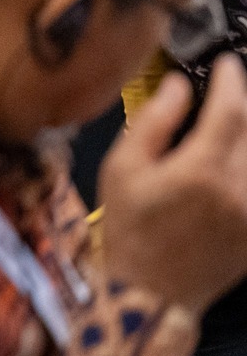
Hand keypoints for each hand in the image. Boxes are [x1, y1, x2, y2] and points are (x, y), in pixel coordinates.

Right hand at [100, 52, 246, 315]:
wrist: (152, 292)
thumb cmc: (128, 228)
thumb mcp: (122, 169)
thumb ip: (153, 122)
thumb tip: (178, 85)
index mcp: (202, 170)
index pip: (231, 109)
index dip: (232, 79)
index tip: (225, 63)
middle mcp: (239, 188)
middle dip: (243, 102)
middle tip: (231, 87)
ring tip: (232, 123)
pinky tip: (234, 156)